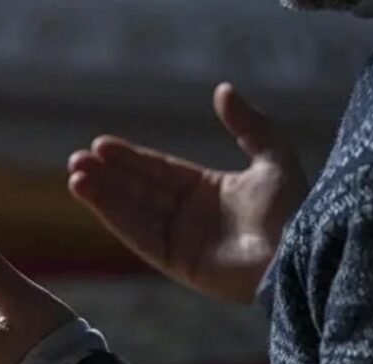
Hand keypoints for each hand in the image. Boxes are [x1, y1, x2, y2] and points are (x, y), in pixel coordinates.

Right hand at [68, 83, 306, 302]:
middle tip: (76, 160)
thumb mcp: (273, 157)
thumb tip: (223, 90)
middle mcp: (191, 216)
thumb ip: (248, 125)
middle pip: (139, 191)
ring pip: (132, 212)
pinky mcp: (176, 263)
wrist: (298, 254)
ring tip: (74, 176)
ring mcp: (182, 241)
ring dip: (102, 195)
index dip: (130, 158)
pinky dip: (113, 216)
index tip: (100, 145)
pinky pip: (138, 235)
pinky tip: (92, 197)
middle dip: (107, 176)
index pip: (160, 171)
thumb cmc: (293, 209)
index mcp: (210, 191)